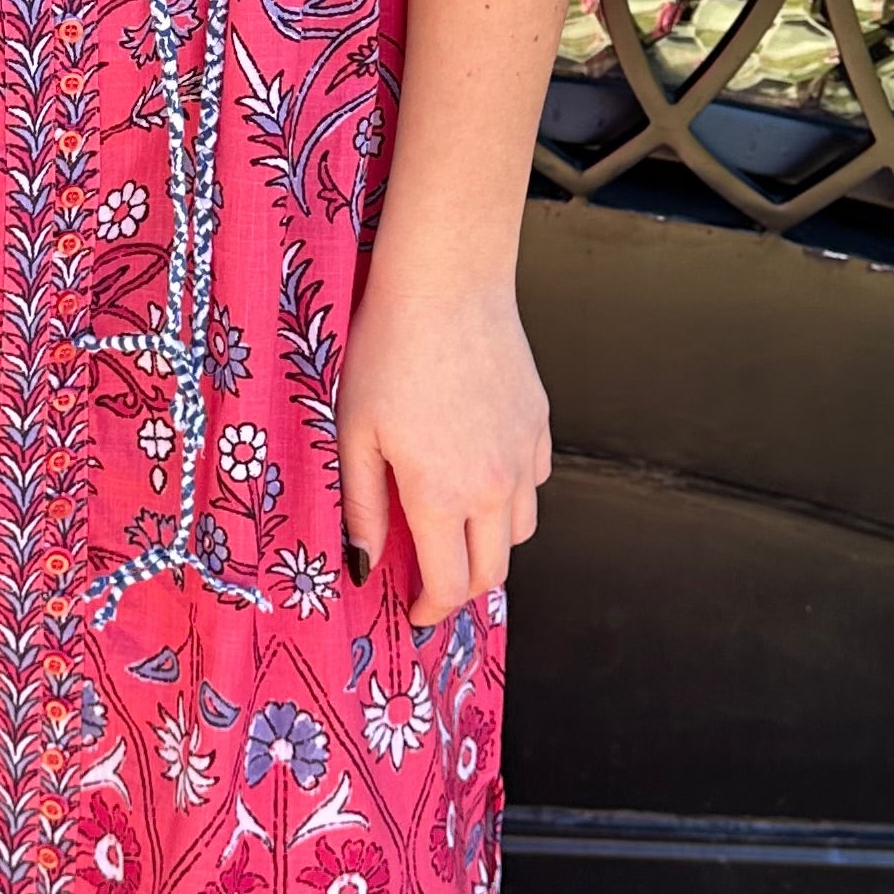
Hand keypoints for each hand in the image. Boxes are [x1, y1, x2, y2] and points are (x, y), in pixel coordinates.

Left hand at [334, 257, 551, 624]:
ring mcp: (524, 455)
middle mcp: (494, 485)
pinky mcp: (540, 423)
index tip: (413, 610)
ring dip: (490, 543)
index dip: (430, 608)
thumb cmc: (388, 352)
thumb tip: (364, 567)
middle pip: (495, 571)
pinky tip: (478, 471)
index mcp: (442, 496)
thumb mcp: (354, 434)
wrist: (448, 283)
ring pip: (521, 530)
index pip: (451, 585)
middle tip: (431, 580)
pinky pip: (534, 482)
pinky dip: (511, 495)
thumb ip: (362, 509)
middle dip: (463, 589)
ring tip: (453, 525)